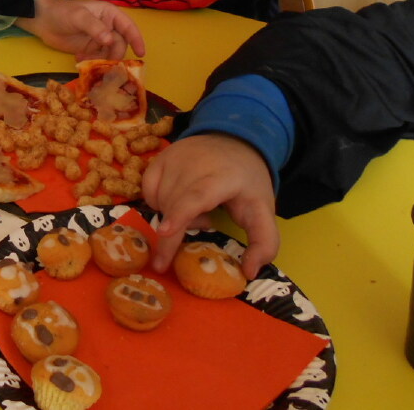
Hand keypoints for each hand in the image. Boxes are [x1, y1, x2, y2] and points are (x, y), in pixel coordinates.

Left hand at [17, 0, 145, 60]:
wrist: (42, 21)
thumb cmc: (62, 13)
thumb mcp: (79, 16)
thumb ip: (95, 28)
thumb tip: (110, 40)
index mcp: (109, 14)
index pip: (128, 26)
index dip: (136, 39)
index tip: (141, 53)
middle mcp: (107, 27)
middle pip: (120, 43)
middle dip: (114, 54)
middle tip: (104, 63)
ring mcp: (98, 39)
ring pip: (109, 53)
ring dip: (103, 60)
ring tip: (90, 63)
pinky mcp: (89, 49)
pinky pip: (97, 59)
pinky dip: (92, 62)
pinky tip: (79, 60)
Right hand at [142, 133, 278, 278]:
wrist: (234, 140)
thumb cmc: (247, 181)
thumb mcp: (263, 211)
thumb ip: (264, 244)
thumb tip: (248, 273)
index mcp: (222, 178)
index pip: (197, 196)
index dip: (180, 215)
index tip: (165, 232)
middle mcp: (193, 164)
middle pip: (174, 205)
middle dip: (183, 226)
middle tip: (207, 223)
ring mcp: (173, 158)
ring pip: (160, 201)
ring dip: (173, 216)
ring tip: (197, 209)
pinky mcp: (159, 158)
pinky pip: (148, 191)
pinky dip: (158, 203)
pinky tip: (178, 201)